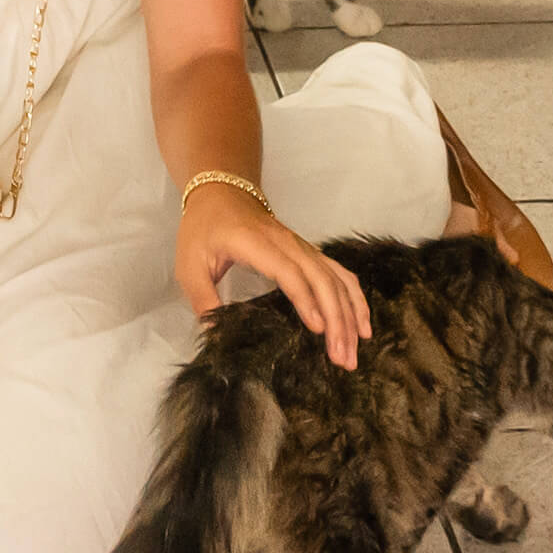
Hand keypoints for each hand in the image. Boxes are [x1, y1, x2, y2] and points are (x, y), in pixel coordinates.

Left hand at [176, 183, 370, 368]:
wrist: (220, 193)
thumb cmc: (203, 229)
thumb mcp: (190, 265)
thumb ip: (202, 299)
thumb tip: (214, 336)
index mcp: (257, 244)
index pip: (289, 273)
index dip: (306, 300)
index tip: (318, 329)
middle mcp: (288, 244)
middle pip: (321, 279)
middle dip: (337, 319)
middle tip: (342, 358)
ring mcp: (302, 247)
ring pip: (336, 279)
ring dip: (350, 315)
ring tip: (354, 351)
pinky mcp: (309, 252)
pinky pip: (340, 274)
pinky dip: (355, 298)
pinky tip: (363, 323)